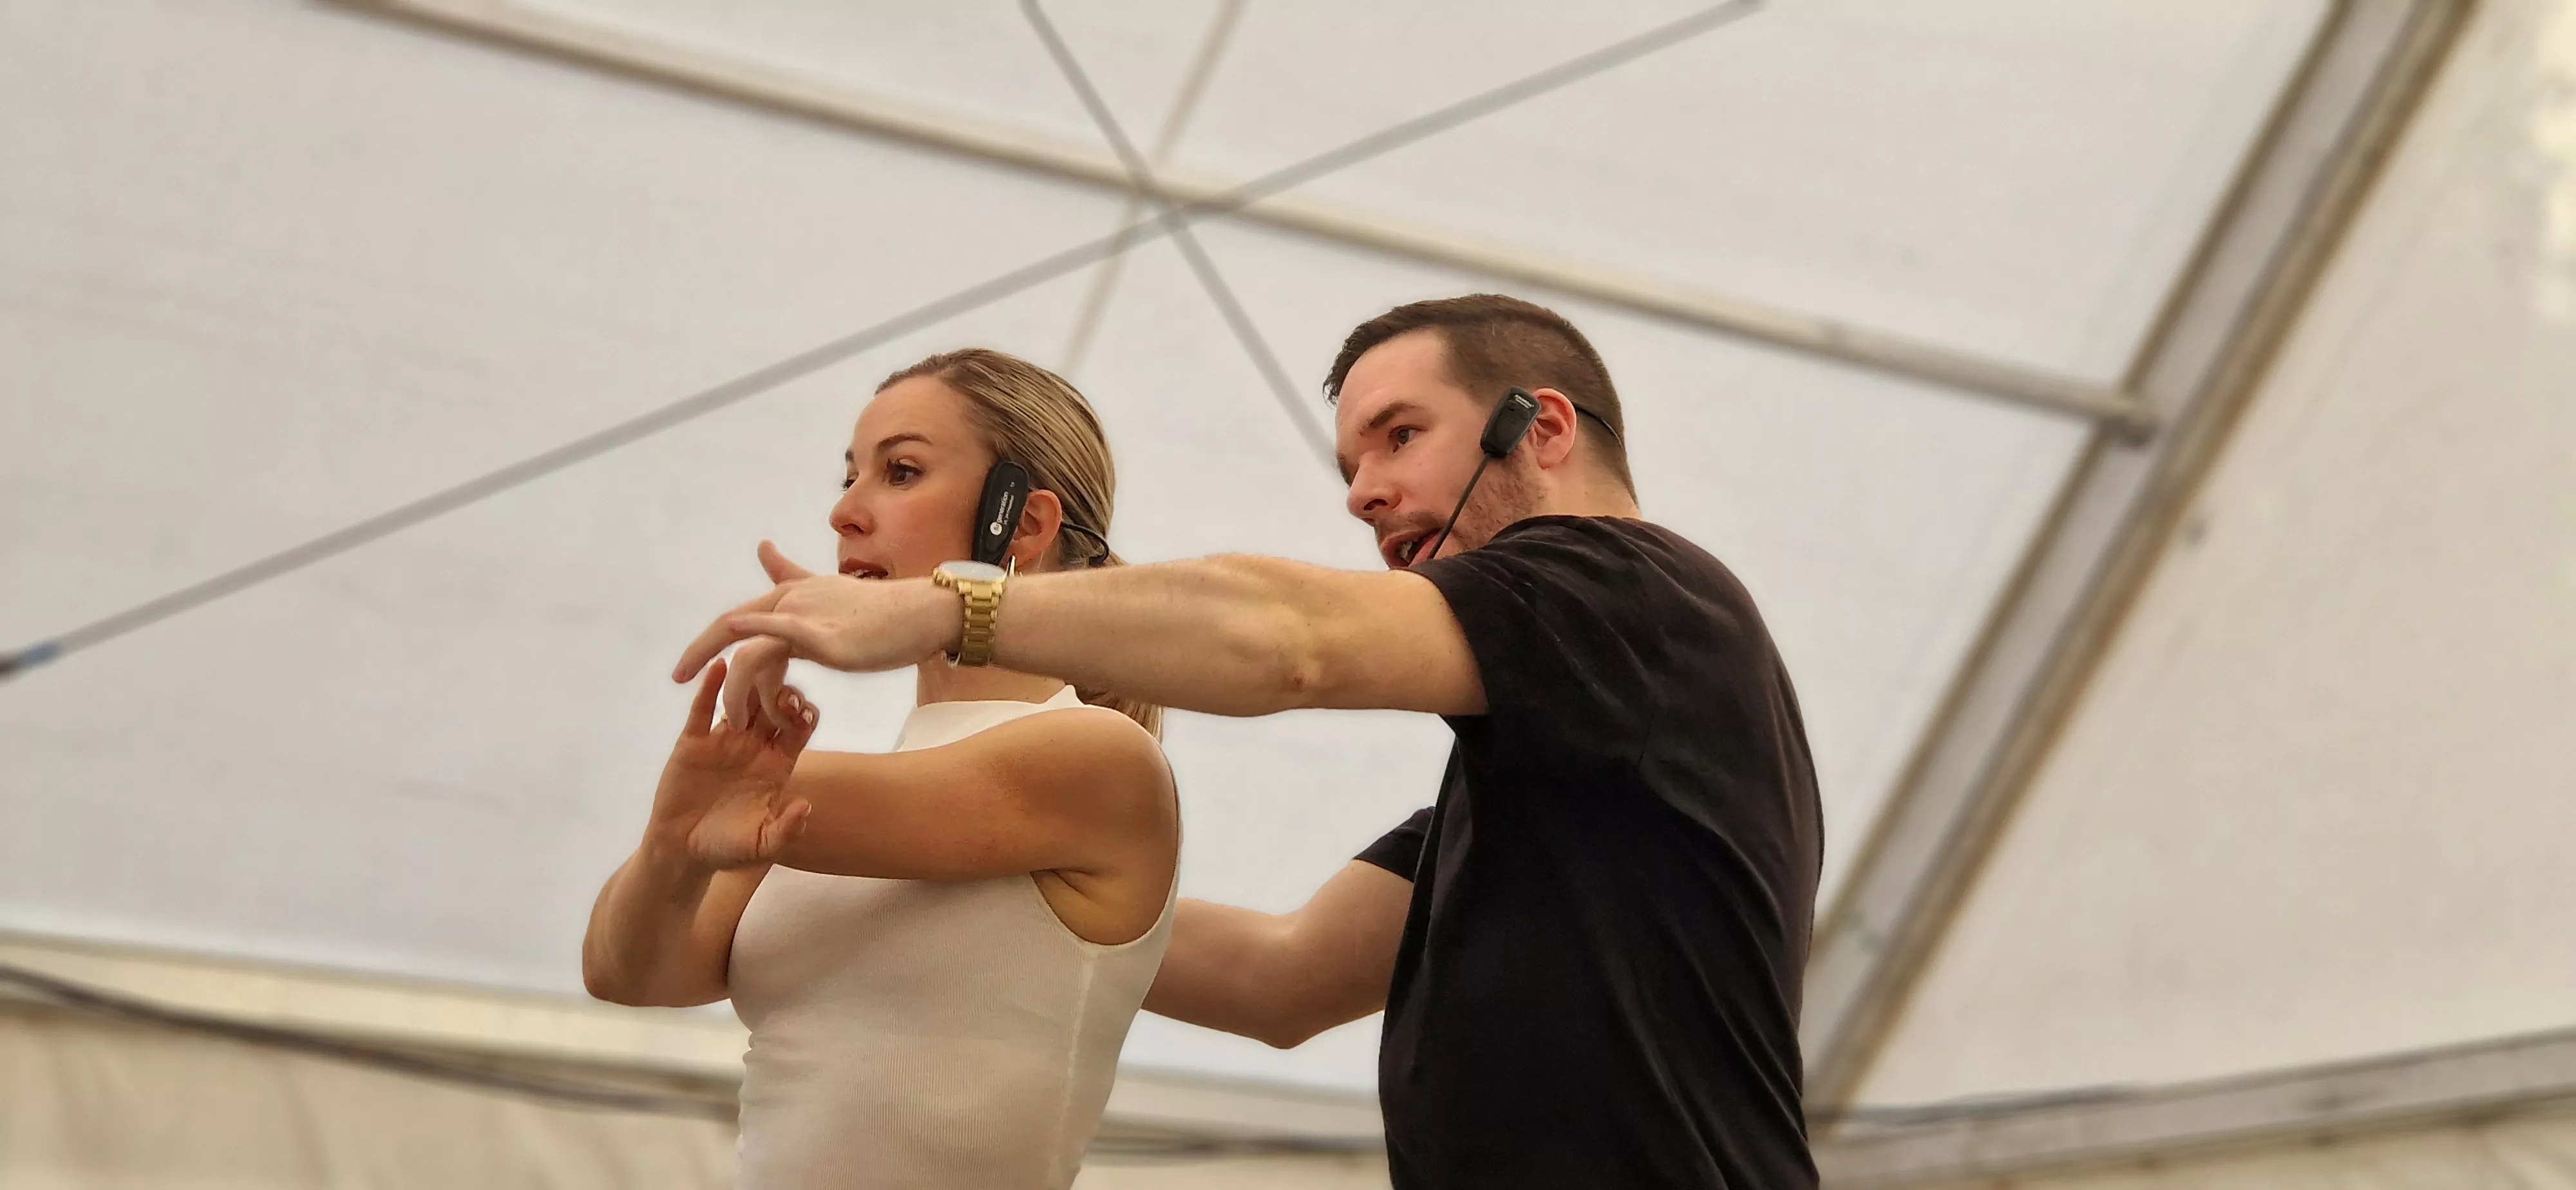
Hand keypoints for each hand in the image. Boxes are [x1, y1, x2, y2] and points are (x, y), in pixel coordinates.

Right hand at [649, 658, 820, 870]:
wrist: (681, 851)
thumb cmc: (725, 849)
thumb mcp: (761, 846)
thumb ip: (786, 829)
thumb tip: (806, 806)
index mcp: (775, 765)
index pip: (797, 729)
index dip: (803, 717)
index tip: (804, 713)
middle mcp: (753, 747)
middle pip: (773, 707)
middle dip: (781, 693)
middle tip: (782, 689)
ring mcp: (723, 741)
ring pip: (742, 701)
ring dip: (750, 683)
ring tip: (755, 667)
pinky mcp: (694, 742)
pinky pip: (703, 710)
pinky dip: (710, 687)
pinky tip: (717, 668)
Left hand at [673, 542, 954, 705]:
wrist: (922, 615)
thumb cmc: (881, 613)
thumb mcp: (827, 592)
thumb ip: (790, 574)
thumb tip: (762, 546)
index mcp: (791, 596)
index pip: (737, 619)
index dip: (706, 642)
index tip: (683, 671)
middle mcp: (792, 601)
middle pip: (729, 628)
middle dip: (699, 656)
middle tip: (678, 680)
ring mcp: (808, 617)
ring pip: (752, 653)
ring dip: (737, 692)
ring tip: (735, 722)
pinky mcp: (827, 638)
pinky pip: (782, 638)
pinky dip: (756, 636)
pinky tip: (739, 642)